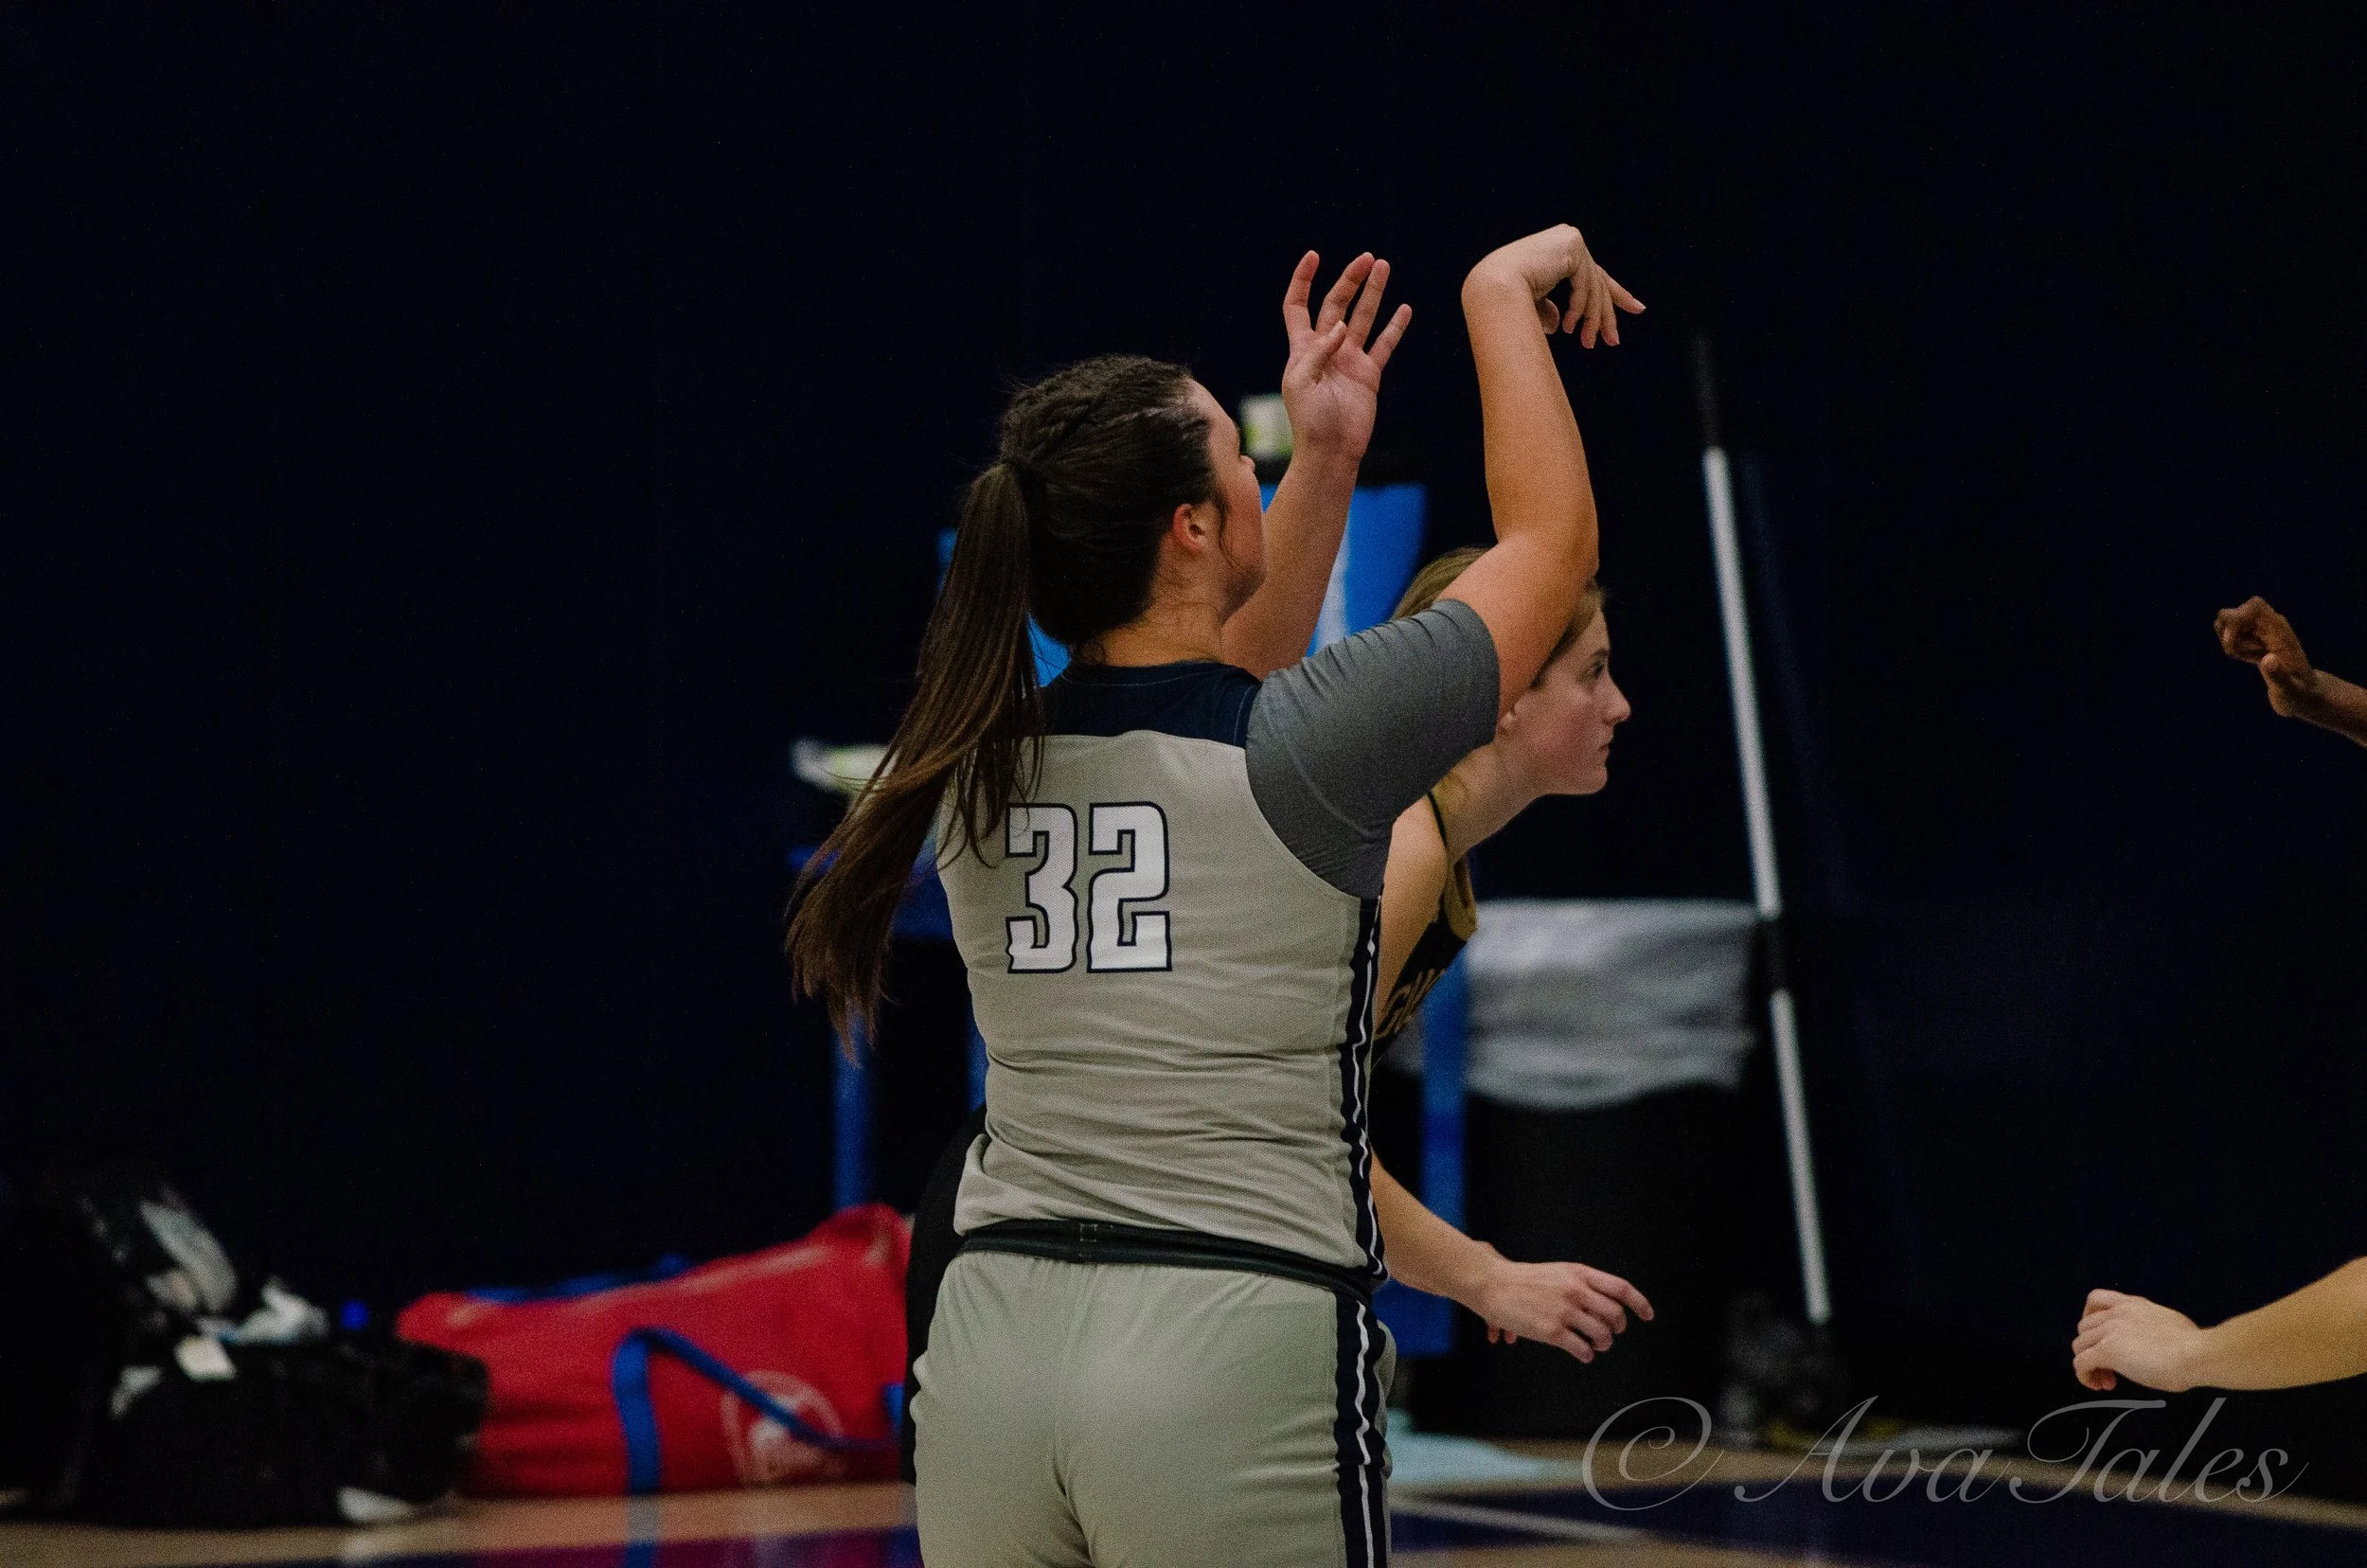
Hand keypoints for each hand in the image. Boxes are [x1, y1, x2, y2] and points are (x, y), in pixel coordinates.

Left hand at [1278, 251, 1412, 463]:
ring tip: (1384, 267)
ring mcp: (1349, 360)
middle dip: (1350, 280)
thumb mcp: (1302, 383)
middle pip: (1336, 304)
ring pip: (1363, 318)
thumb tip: (1340, 327)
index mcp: (1302, 349)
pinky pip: (1384, 344)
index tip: (1314, 256)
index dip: (1303, 280)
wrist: (1331, 451)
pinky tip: (1404, 308)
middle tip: (1367, 259)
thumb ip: (1318, 352)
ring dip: (1373, 293)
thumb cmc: (1310, 421)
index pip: (1298, 305)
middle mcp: (1326, 349)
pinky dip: (1394, 327)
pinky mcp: (1369, 374)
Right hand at [1469, 224, 1643, 347]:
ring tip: (1588, 344)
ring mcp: (1571, 239)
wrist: (1492, 287)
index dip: (1614, 295)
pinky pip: (1585, 282)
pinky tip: (1571, 327)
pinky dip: (1580, 308)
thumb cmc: (1504, 298)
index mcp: (1558, 251)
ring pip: (1594, 286)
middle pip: (1598, 281)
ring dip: (1592, 319)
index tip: (1636, 308)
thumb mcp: (1534, 305)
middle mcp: (1567, 240)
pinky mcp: (1572, 244)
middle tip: (1614, 340)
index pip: (1593, 275)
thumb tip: (1560, 325)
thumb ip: (1549, 310)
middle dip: (1606, 313)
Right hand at [1471, 1255, 1653, 1363]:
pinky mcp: (1552, 1331)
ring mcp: (1564, 1311)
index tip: (1647, 1315)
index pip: (1621, 1288)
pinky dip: (1587, 1354)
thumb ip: (1583, 1283)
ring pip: (1602, 1334)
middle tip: (1611, 1333)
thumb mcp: (1559, 1272)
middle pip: (1615, 1314)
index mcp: (1579, 1273)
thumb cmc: (1523, 1280)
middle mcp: (1575, 1290)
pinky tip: (1582, 1351)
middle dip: (1617, 1328)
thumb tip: (1607, 1302)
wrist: (1492, 1284)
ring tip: (1596, 1345)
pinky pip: (1582, 1348)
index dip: (1639, 1303)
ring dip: (1603, 1344)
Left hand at [2072, 1288, 2207, 1392]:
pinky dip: (2084, 1376)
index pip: (2096, 1300)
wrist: (2197, 1354)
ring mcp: (2110, 1331)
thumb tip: (2153, 1343)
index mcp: (2134, 1304)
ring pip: (2079, 1345)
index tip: (2101, 1338)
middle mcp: (2117, 1313)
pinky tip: (2097, 1385)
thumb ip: (2152, 1328)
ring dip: (2088, 1365)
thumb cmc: (2194, 1346)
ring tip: (2107, 1381)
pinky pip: (2080, 1363)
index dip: (2091, 1319)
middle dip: (2092, 1348)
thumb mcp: (2169, 1325)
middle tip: (2109, 1369)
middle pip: (2084, 1327)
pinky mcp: (2107, 1351)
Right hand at [2215, 596, 2320, 718]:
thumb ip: (2279, 676)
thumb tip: (2267, 659)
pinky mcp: (2257, 641)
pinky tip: (2249, 659)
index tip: (2232, 642)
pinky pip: (2233, 635)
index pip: (2255, 606)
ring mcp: (2263, 633)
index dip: (2237, 617)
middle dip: (2228, 634)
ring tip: (2248, 658)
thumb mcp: (2290, 690)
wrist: (2306, 696)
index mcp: (2281, 632)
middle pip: (2236, 613)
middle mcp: (2271, 627)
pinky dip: (2233, 647)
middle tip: (2238, 655)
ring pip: (2231, 624)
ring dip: (2230, 642)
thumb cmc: (2300, 695)